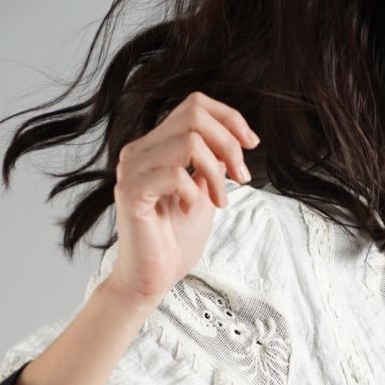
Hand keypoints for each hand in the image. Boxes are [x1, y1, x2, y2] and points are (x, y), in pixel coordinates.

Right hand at [104, 91, 260, 309]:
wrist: (152, 280)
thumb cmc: (174, 242)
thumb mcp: (204, 195)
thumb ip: (212, 164)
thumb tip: (233, 139)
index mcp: (156, 146)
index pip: (194, 105)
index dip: (229, 118)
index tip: (252, 144)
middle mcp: (140, 150)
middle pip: (194, 115)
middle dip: (229, 145)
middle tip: (241, 179)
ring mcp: (133, 169)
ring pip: (189, 141)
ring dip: (216, 174)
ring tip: (218, 202)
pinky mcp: (132, 192)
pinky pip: (174, 173)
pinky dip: (193, 193)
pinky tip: (190, 211)